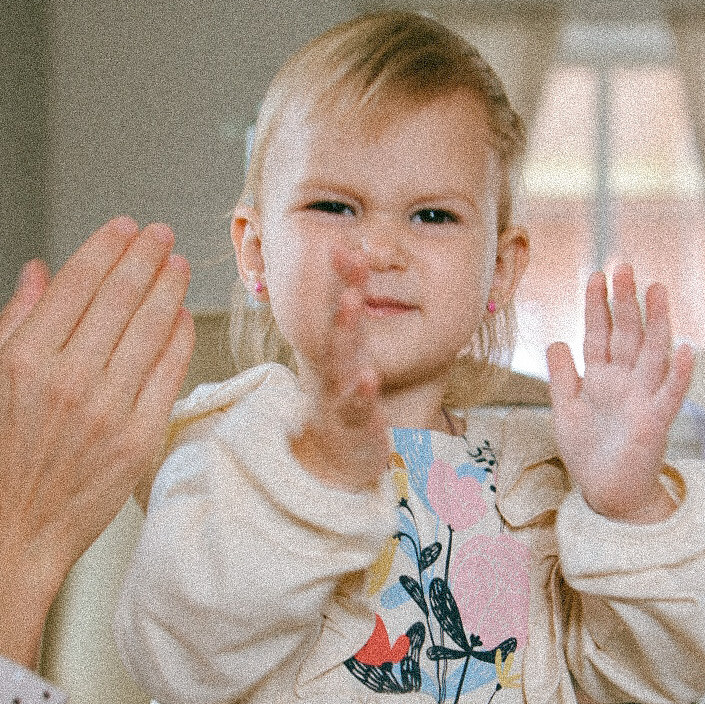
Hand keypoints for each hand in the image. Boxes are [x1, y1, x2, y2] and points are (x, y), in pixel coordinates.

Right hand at [0, 217, 193, 665]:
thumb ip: (11, 324)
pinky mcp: (138, 441)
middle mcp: (67, 381)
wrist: (12, 538)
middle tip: (161, 234)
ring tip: (178, 264)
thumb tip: (40, 271)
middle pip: (119, 299)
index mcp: (21, 361)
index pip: (76, 285)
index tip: (125, 228)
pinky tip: (181, 317)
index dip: (106, 248)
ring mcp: (107, 412)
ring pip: (149, 330)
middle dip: (145, 257)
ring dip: (169, 289)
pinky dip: (178, 339)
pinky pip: (167, 376)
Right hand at [290, 272, 390, 491]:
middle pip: (337, 322)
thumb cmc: (350, 405)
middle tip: (348, 254)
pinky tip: (369, 376)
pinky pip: (355, 406)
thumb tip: (370, 287)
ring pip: (339, 358)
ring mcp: (339, 394)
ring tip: (351, 299)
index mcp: (339, 350)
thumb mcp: (355, 363)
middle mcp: (334, 367)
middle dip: (342, 285)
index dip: (339, 275)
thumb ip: (361, 327)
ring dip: (344, 328)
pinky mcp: (352, 424)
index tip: (342, 240)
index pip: (337, 307)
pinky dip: (361, 392)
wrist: (336, 462)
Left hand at [547, 266, 693, 523]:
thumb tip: (556, 340)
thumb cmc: (589, 453)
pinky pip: (671, 396)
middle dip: (625, 302)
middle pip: (627, 335)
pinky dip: (679, 376)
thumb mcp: (566, 411)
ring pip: (652, 354)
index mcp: (602, 378)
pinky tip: (686, 352)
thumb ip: (562, 377)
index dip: (597, 306)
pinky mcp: (656, 424)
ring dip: (656, 323)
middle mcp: (625, 382)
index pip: (599, 334)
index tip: (595, 275)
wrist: (608, 494)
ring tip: (658, 291)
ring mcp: (643, 400)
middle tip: (624, 266)